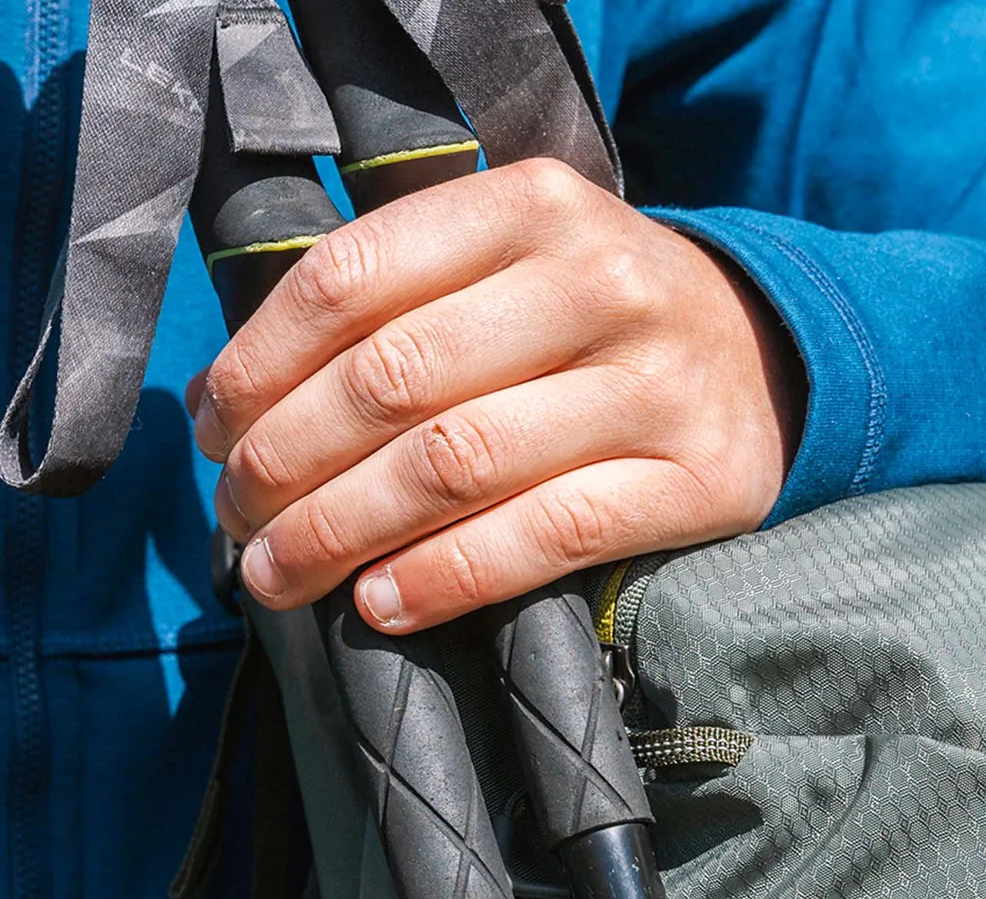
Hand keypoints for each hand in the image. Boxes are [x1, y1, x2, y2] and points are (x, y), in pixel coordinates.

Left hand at [188, 157, 805, 633]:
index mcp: (532, 207)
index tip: (214, 430)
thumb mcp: (517, 266)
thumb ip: (402, 302)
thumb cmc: (600, 328)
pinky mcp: (696, 481)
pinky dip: (450, 576)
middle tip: (239, 518)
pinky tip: (384, 603)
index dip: (263, 364)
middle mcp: (597, 282)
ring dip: (345, 530)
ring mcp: (654, 385)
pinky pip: (547, 536)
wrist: (771, 365)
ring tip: (283, 576)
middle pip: (396, 378)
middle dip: (289, 460)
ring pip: (459, 462)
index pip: (356, 279)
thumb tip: (236, 402)